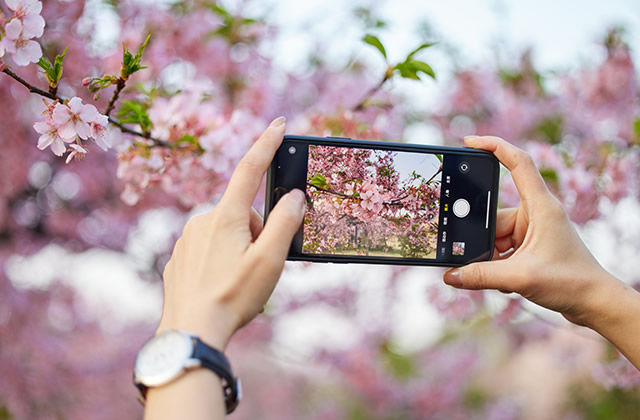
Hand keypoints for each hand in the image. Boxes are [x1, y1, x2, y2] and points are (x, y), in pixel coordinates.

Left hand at [157, 116, 304, 349]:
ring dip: (239, 247)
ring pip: (225, 232)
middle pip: (242, 212)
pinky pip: (207, 248)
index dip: (266, 144)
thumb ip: (284, 223)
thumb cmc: (234, 296)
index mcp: (226, 216)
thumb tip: (294, 196)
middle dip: (257, 231)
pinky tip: (221, 286)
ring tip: (239, 280)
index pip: (250, 169)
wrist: (190, 331)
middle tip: (259, 264)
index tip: (279, 123)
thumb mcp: (270, 260)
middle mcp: (202, 220)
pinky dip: (221, 260)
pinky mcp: (178, 258)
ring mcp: (186, 239)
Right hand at [443, 135, 621, 326]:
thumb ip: (482, 276)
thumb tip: (450, 276)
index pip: (518, 163)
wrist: (595, 303)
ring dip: (490, 258)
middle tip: (472, 256)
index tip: (469, 142)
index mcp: (540, 206)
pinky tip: (506, 282)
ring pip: (494, 237)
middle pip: (493, 215)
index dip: (494, 146)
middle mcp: (535, 214)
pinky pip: (501, 250)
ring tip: (500, 278)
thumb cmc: (571, 282)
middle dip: (482, 238)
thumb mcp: (521, 277)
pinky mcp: (529, 246)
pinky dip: (497, 265)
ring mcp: (531, 230)